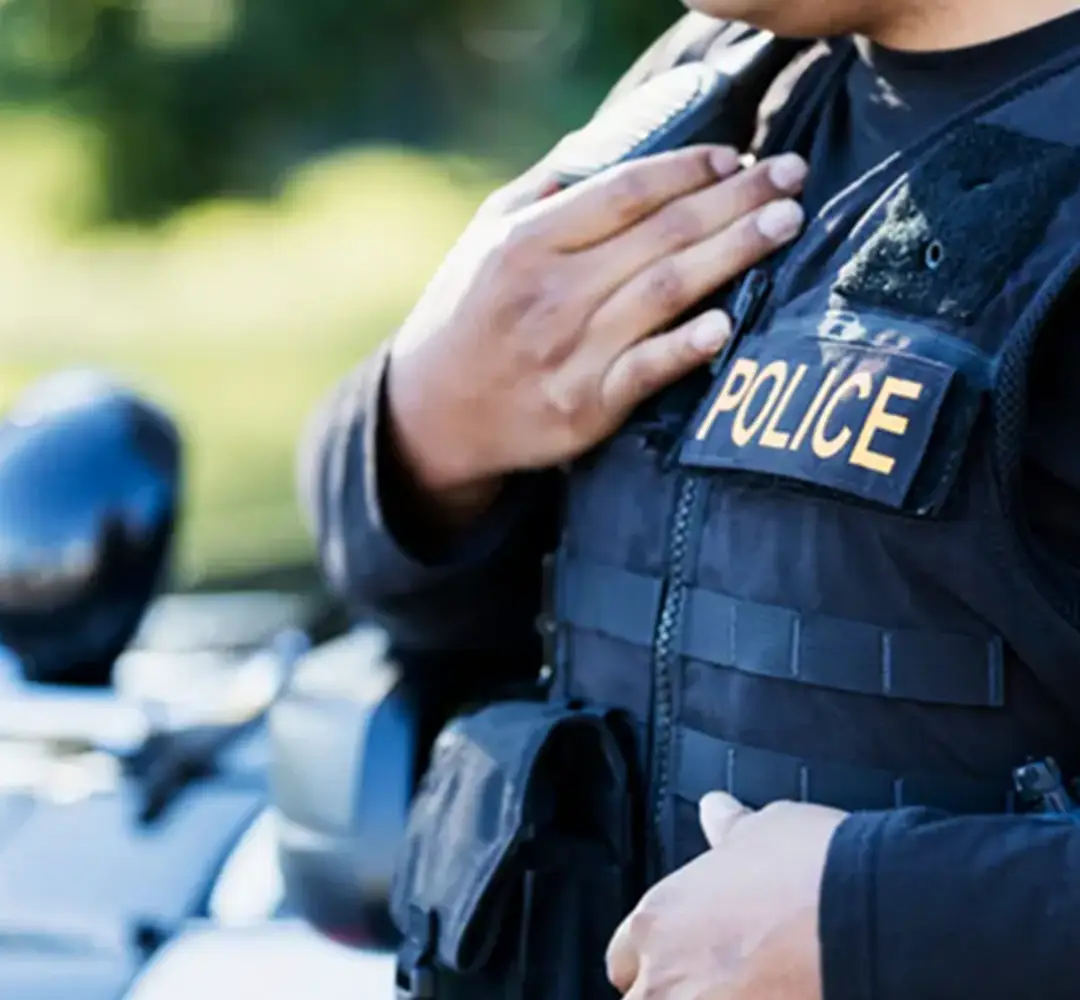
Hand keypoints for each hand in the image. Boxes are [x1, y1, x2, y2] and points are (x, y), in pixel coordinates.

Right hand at [386, 145, 807, 507]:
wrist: (434, 414)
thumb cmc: (468, 314)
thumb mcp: (486, 236)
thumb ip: (546, 188)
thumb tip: (612, 142)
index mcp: (526, 242)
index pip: (625, 191)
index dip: (689, 169)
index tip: (737, 156)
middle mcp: (549, 293)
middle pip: (660, 234)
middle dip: (734, 199)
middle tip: (793, 176)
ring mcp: (568, 353)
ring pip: (664, 292)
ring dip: (732, 254)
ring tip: (785, 224)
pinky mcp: (583, 408)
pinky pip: (645, 372)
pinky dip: (686, 347)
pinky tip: (729, 324)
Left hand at [606, 792, 847, 999]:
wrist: (869, 920)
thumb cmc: (813, 872)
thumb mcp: (761, 832)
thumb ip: (727, 831)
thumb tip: (717, 812)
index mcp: (657, 920)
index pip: (624, 959)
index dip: (658, 957)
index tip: (689, 956)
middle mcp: (664, 979)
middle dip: (675, 994)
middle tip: (721, 983)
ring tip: (756, 989)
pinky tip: (784, 997)